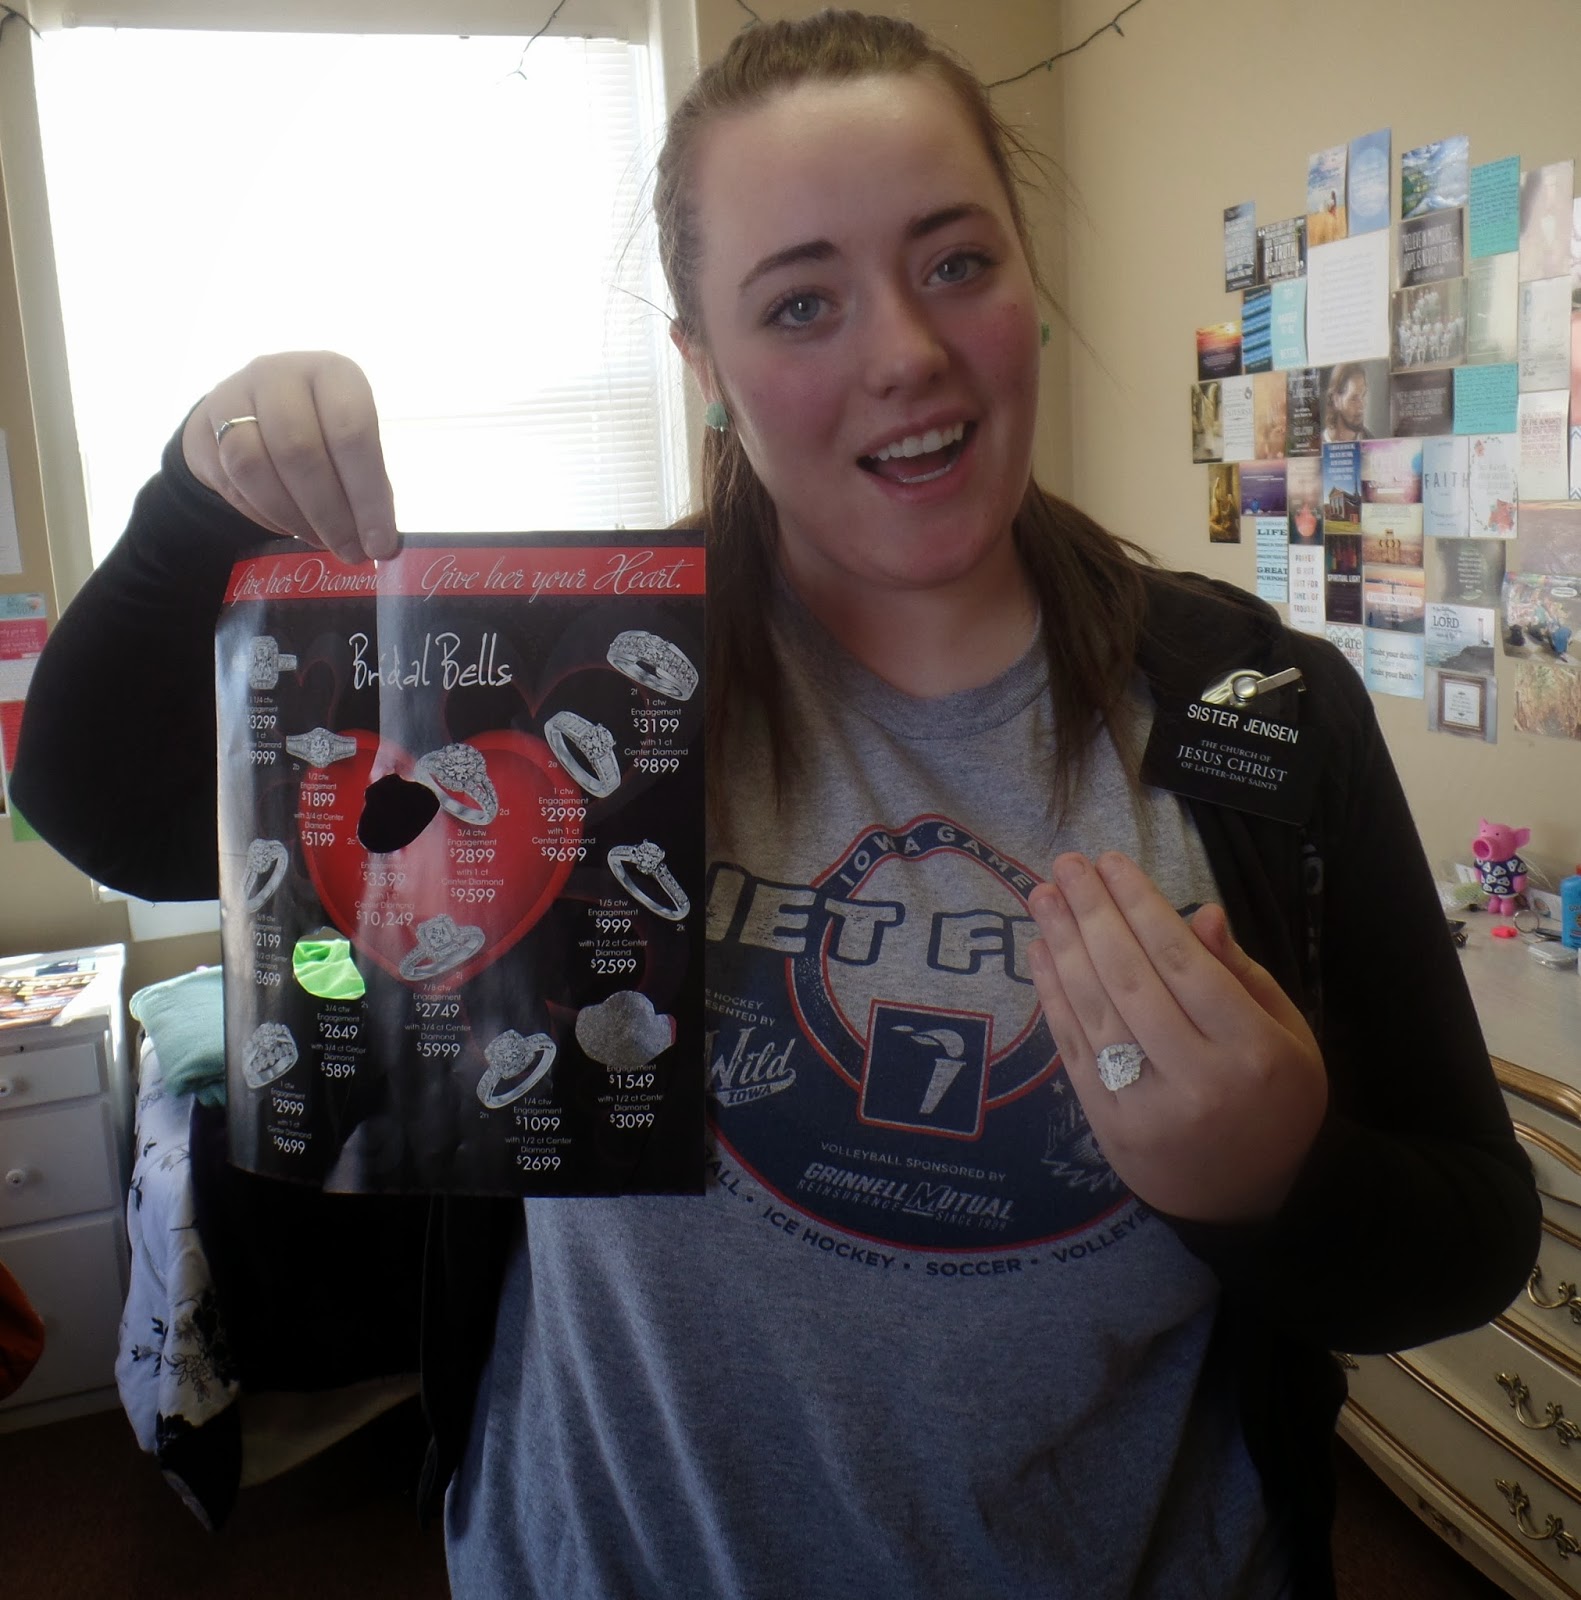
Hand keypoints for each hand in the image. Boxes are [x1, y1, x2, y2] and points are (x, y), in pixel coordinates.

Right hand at [180, 352, 397, 563]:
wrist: (250, 413)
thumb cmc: (321, 430)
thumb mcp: (351, 442)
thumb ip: (368, 484)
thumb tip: (380, 542)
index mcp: (333, 372)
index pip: (351, 431)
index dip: (368, 494)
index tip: (381, 543)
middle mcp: (281, 373)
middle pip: (299, 450)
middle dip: (331, 514)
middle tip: (351, 552)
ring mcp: (235, 395)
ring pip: (254, 465)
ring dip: (294, 517)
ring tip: (322, 542)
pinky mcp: (205, 427)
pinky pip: (231, 480)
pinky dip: (265, 515)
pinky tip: (291, 528)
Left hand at [1027, 851, 1325, 1222]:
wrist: (1249, 1201)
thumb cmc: (1275, 1102)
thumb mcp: (1287, 1035)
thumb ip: (1242, 974)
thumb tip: (1200, 912)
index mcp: (1253, 1051)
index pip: (1185, 963)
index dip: (1143, 907)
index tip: (1113, 863)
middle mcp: (1199, 1079)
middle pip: (1133, 979)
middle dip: (1094, 914)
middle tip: (1068, 865)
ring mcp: (1147, 1107)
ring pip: (1097, 1011)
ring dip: (1063, 946)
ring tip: (1043, 896)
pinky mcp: (1108, 1127)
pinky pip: (1075, 1049)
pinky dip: (1053, 996)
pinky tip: (1041, 953)